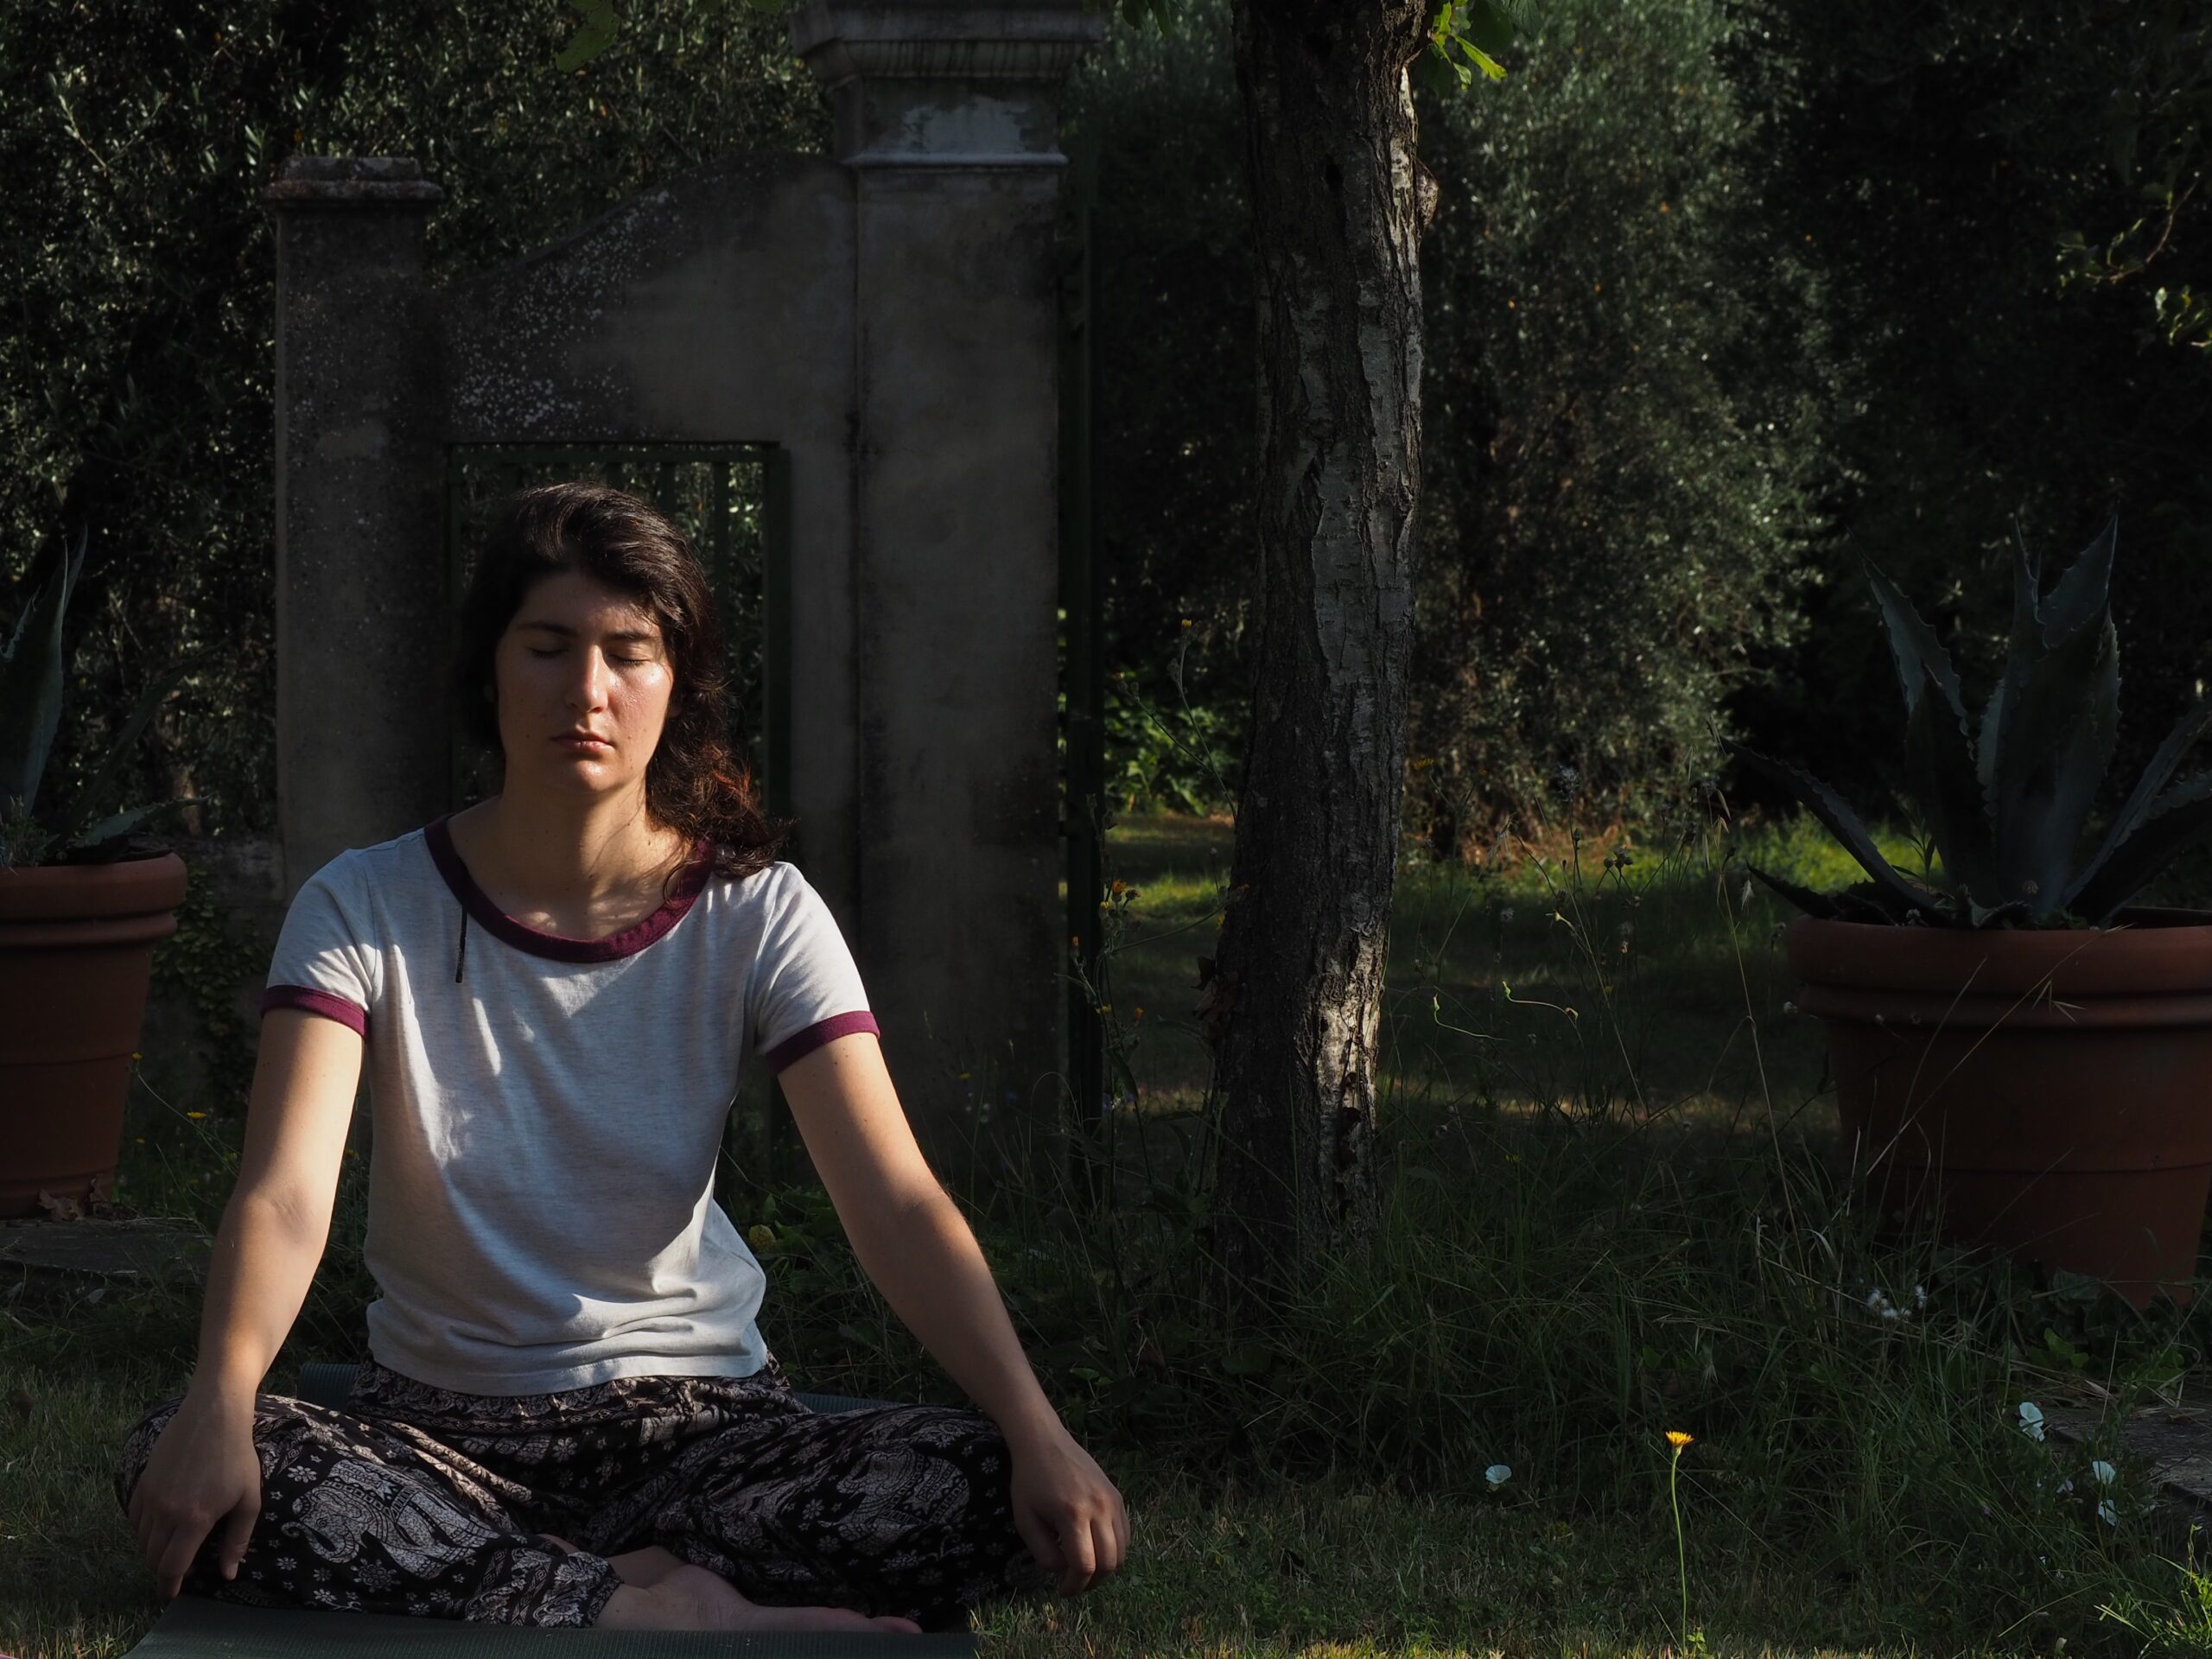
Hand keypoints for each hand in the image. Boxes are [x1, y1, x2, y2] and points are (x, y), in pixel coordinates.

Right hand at [125, 1388, 263, 1599]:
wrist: (213, 1415)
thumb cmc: (237, 1457)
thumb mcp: (249, 1499)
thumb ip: (237, 1540)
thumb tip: (227, 1574)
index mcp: (193, 1520)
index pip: (171, 1566)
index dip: (170, 1585)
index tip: (172, 1593)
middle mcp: (165, 1512)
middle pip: (153, 1556)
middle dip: (164, 1568)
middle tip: (179, 1568)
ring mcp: (150, 1496)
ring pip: (142, 1539)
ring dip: (154, 1549)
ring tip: (173, 1546)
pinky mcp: (142, 1481)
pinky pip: (134, 1517)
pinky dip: (143, 1529)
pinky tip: (159, 1525)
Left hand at [1006, 1424, 1128, 1595]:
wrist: (1044, 1441)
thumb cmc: (1029, 1481)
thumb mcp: (1025, 1521)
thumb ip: (1043, 1553)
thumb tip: (1064, 1571)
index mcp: (1072, 1514)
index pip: (1084, 1566)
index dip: (1074, 1586)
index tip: (1062, 1590)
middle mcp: (1099, 1508)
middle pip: (1109, 1563)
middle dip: (1092, 1582)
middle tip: (1074, 1583)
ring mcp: (1112, 1500)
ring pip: (1122, 1551)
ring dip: (1105, 1568)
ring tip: (1084, 1568)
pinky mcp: (1117, 1496)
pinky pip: (1125, 1533)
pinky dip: (1114, 1549)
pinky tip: (1094, 1547)